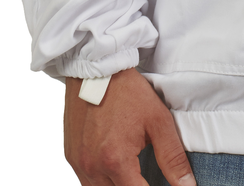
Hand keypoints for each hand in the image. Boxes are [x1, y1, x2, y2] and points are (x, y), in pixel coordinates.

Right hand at [64, 68, 195, 185]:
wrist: (97, 69)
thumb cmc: (128, 91)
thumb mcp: (159, 121)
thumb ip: (172, 158)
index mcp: (116, 161)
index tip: (161, 184)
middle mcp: (92, 167)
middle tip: (147, 176)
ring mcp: (78, 164)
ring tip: (133, 172)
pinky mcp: (70, 157)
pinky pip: (86, 182)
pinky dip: (102, 181)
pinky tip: (116, 168)